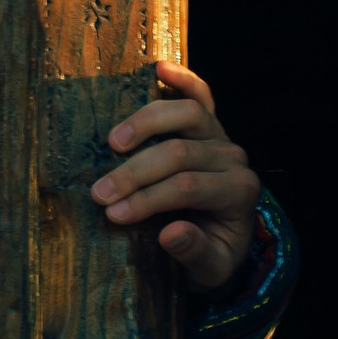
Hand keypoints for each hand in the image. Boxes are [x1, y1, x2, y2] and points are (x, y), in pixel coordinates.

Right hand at [91, 61, 260, 292]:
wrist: (226, 241)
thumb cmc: (214, 256)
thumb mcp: (210, 270)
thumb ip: (195, 253)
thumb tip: (170, 234)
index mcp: (238, 193)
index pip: (188, 187)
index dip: (148, 199)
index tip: (113, 214)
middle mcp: (234, 158)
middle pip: (180, 153)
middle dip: (135, 173)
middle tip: (99, 193)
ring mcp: (222, 135)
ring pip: (188, 114)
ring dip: (146, 124)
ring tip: (112, 143)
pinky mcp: (211, 123)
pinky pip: (201, 93)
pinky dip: (181, 78)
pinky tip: (158, 68)